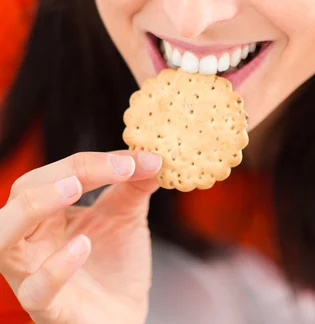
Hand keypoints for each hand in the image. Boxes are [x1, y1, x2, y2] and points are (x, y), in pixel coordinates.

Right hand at [0, 150, 161, 323]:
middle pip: (23, 193)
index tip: (136, 160)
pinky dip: (56, 266)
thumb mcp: (126, 214)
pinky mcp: (47, 308)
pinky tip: (82, 246)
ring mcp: (33, 273)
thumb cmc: (115, 263)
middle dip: (56, 176)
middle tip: (89, 172)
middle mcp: (32, 238)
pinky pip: (36, 289)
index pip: (58, 174)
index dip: (95, 162)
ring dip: (34, 206)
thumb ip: (135, 184)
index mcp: (49, 211)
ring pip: (3, 237)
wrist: (125, 314)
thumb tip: (152, 155)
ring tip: (72, 190)